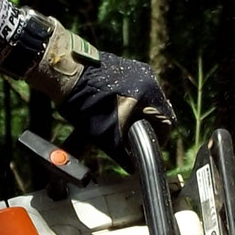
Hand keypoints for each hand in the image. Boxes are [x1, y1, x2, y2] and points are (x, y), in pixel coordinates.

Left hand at [58, 51, 175, 159]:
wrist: (67, 73)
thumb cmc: (85, 103)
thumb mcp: (106, 136)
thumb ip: (123, 154)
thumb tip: (132, 168)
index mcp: (150, 95)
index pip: (168, 123)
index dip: (160, 139)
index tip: (150, 148)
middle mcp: (149, 79)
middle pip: (158, 110)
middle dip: (148, 126)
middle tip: (136, 139)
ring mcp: (138, 70)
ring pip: (147, 99)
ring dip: (139, 114)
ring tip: (124, 125)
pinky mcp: (126, 66)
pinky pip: (136, 88)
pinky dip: (131, 101)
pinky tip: (116, 109)